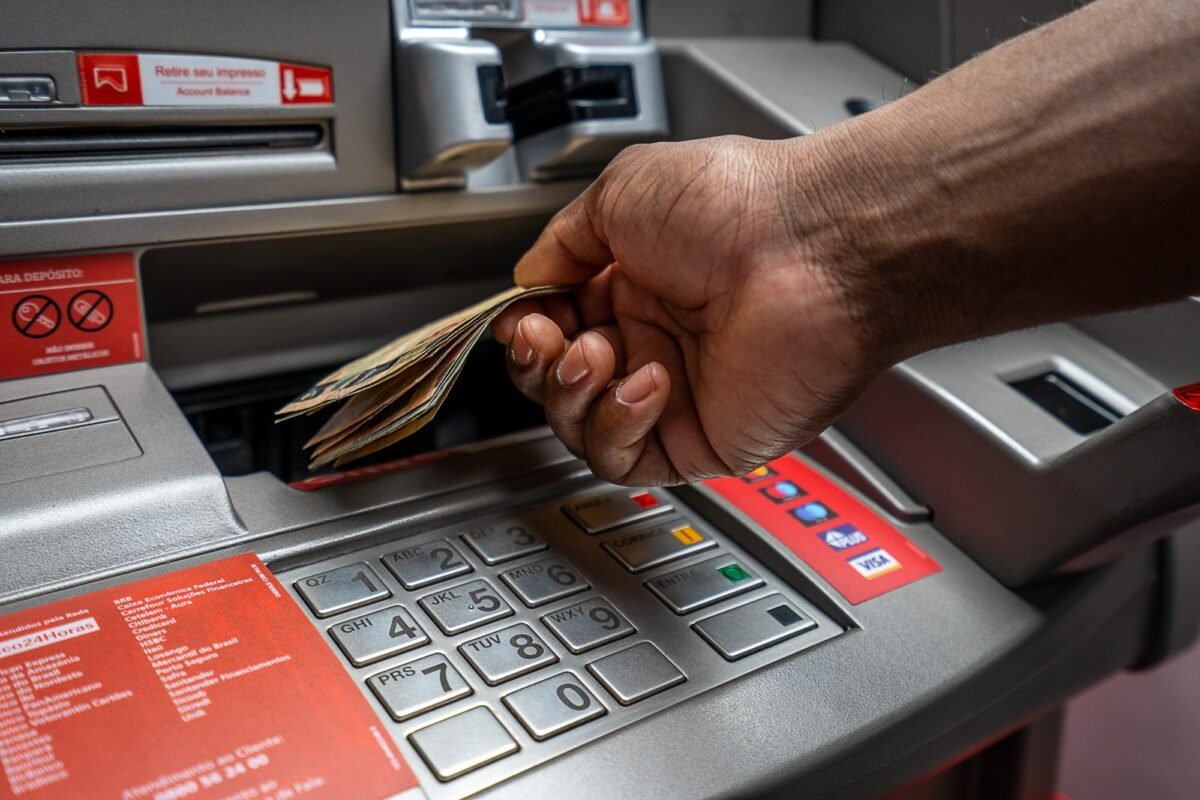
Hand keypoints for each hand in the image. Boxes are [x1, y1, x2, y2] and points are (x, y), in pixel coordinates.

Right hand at [491, 135, 887, 485]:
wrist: (813, 247)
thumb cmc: (739, 206)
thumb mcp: (622, 193)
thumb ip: (563, 241)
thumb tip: (529, 276)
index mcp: (634, 285)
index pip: (556, 328)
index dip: (527, 330)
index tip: (517, 319)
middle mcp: (654, 341)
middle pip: (559, 383)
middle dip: (537, 365)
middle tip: (545, 338)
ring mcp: (677, 395)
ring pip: (581, 428)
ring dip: (570, 395)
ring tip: (597, 354)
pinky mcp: (701, 440)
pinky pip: (625, 459)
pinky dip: (617, 424)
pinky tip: (646, 381)